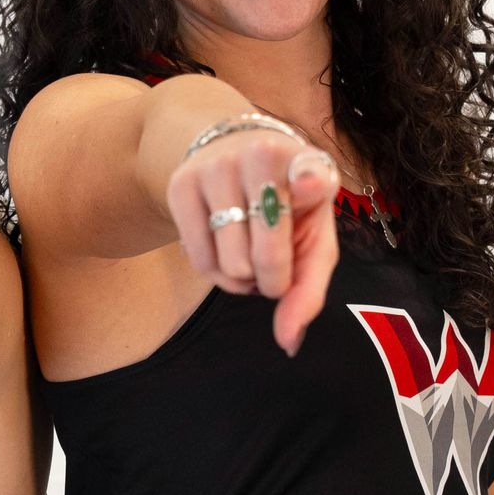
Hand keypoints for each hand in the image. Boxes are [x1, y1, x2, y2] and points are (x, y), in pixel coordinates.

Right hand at [165, 125, 343, 354]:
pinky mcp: (180, 184)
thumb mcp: (313, 238)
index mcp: (306, 162)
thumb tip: (287, 342)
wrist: (232, 153)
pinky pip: (198, 260)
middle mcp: (260, 156)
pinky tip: (225, 250)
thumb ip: (309, 290)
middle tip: (274, 262)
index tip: (310, 185)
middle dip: (272, 280)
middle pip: (265, 258)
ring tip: (249, 255)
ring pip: (229, 266)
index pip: (309, 177)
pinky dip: (216, 273)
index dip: (309, 184)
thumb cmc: (287, 206)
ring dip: (243, 280)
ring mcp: (216, 167)